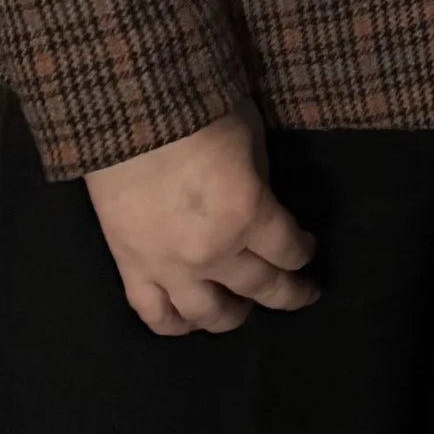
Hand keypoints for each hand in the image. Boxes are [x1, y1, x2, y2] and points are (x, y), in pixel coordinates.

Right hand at [85, 109, 319, 334]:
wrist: (128, 109)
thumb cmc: (199, 112)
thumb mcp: (251, 138)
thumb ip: (260, 181)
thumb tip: (264, 203)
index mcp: (249, 214)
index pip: (288, 250)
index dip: (303, 252)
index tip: (306, 247)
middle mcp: (214, 252)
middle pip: (259, 286)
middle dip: (287, 292)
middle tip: (301, 294)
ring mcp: (169, 266)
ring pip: (208, 314)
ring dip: (232, 316)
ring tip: (242, 311)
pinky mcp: (131, 267)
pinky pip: (154, 313)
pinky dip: (174, 324)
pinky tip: (188, 322)